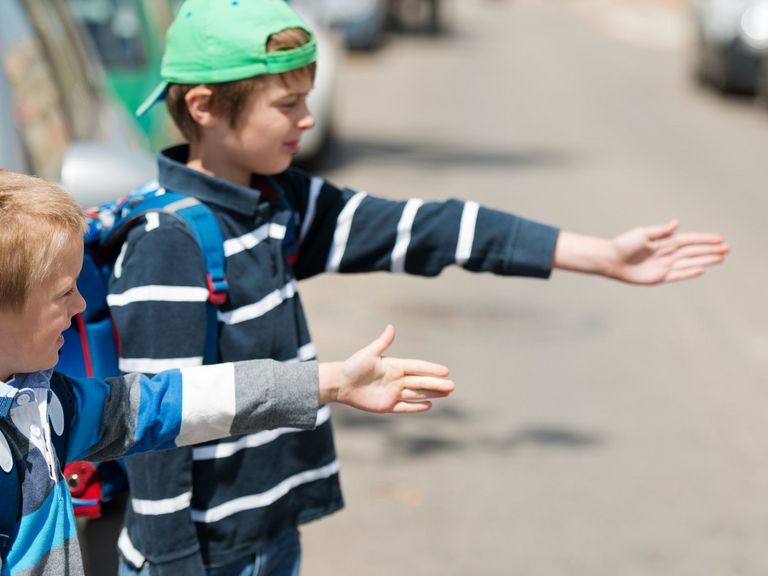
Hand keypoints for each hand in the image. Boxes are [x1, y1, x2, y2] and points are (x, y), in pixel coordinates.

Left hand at [319, 325, 453, 412]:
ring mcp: (393, 393)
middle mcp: (397, 379)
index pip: (417, 367)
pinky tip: (430, 405)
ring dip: (432, 393)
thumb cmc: (354, 366)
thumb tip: (391, 327)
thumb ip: (382, 343)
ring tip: (447, 393)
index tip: (445, 371)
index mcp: (395, 366)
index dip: (431, 369)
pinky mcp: (387, 406)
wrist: (340, 384)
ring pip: (417, 394)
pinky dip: (417, 407)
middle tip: (453, 386)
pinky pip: (406, 407)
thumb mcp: (368, 354)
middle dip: (436, 384)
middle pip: (421, 382)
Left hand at [608, 220, 729, 283]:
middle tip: (727, 249)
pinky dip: (689, 272)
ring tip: (721, 258)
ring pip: (690, 263)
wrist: (611, 260)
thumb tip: (677, 223)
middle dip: (710, 250)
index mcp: (665, 242)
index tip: (720, 239)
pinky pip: (678, 275)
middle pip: (694, 251)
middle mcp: (667, 254)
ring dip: (705, 260)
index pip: (690, 240)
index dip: (705, 239)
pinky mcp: (659, 277)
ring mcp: (664, 266)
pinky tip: (702, 269)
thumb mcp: (642, 234)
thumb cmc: (624, 245)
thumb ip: (661, 231)